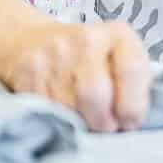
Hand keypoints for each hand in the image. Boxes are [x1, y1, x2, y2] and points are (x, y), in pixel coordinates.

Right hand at [0, 18, 152, 133]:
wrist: (34, 41)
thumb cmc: (92, 59)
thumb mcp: (121, 60)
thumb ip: (135, 84)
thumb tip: (133, 121)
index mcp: (117, 35)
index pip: (131, 71)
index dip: (133, 106)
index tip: (131, 122)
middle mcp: (86, 40)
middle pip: (96, 94)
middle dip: (104, 122)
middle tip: (107, 128)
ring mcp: (53, 55)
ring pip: (70, 109)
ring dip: (80, 124)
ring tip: (84, 118)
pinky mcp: (28, 73)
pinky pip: (47, 111)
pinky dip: (57, 120)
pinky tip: (63, 113)